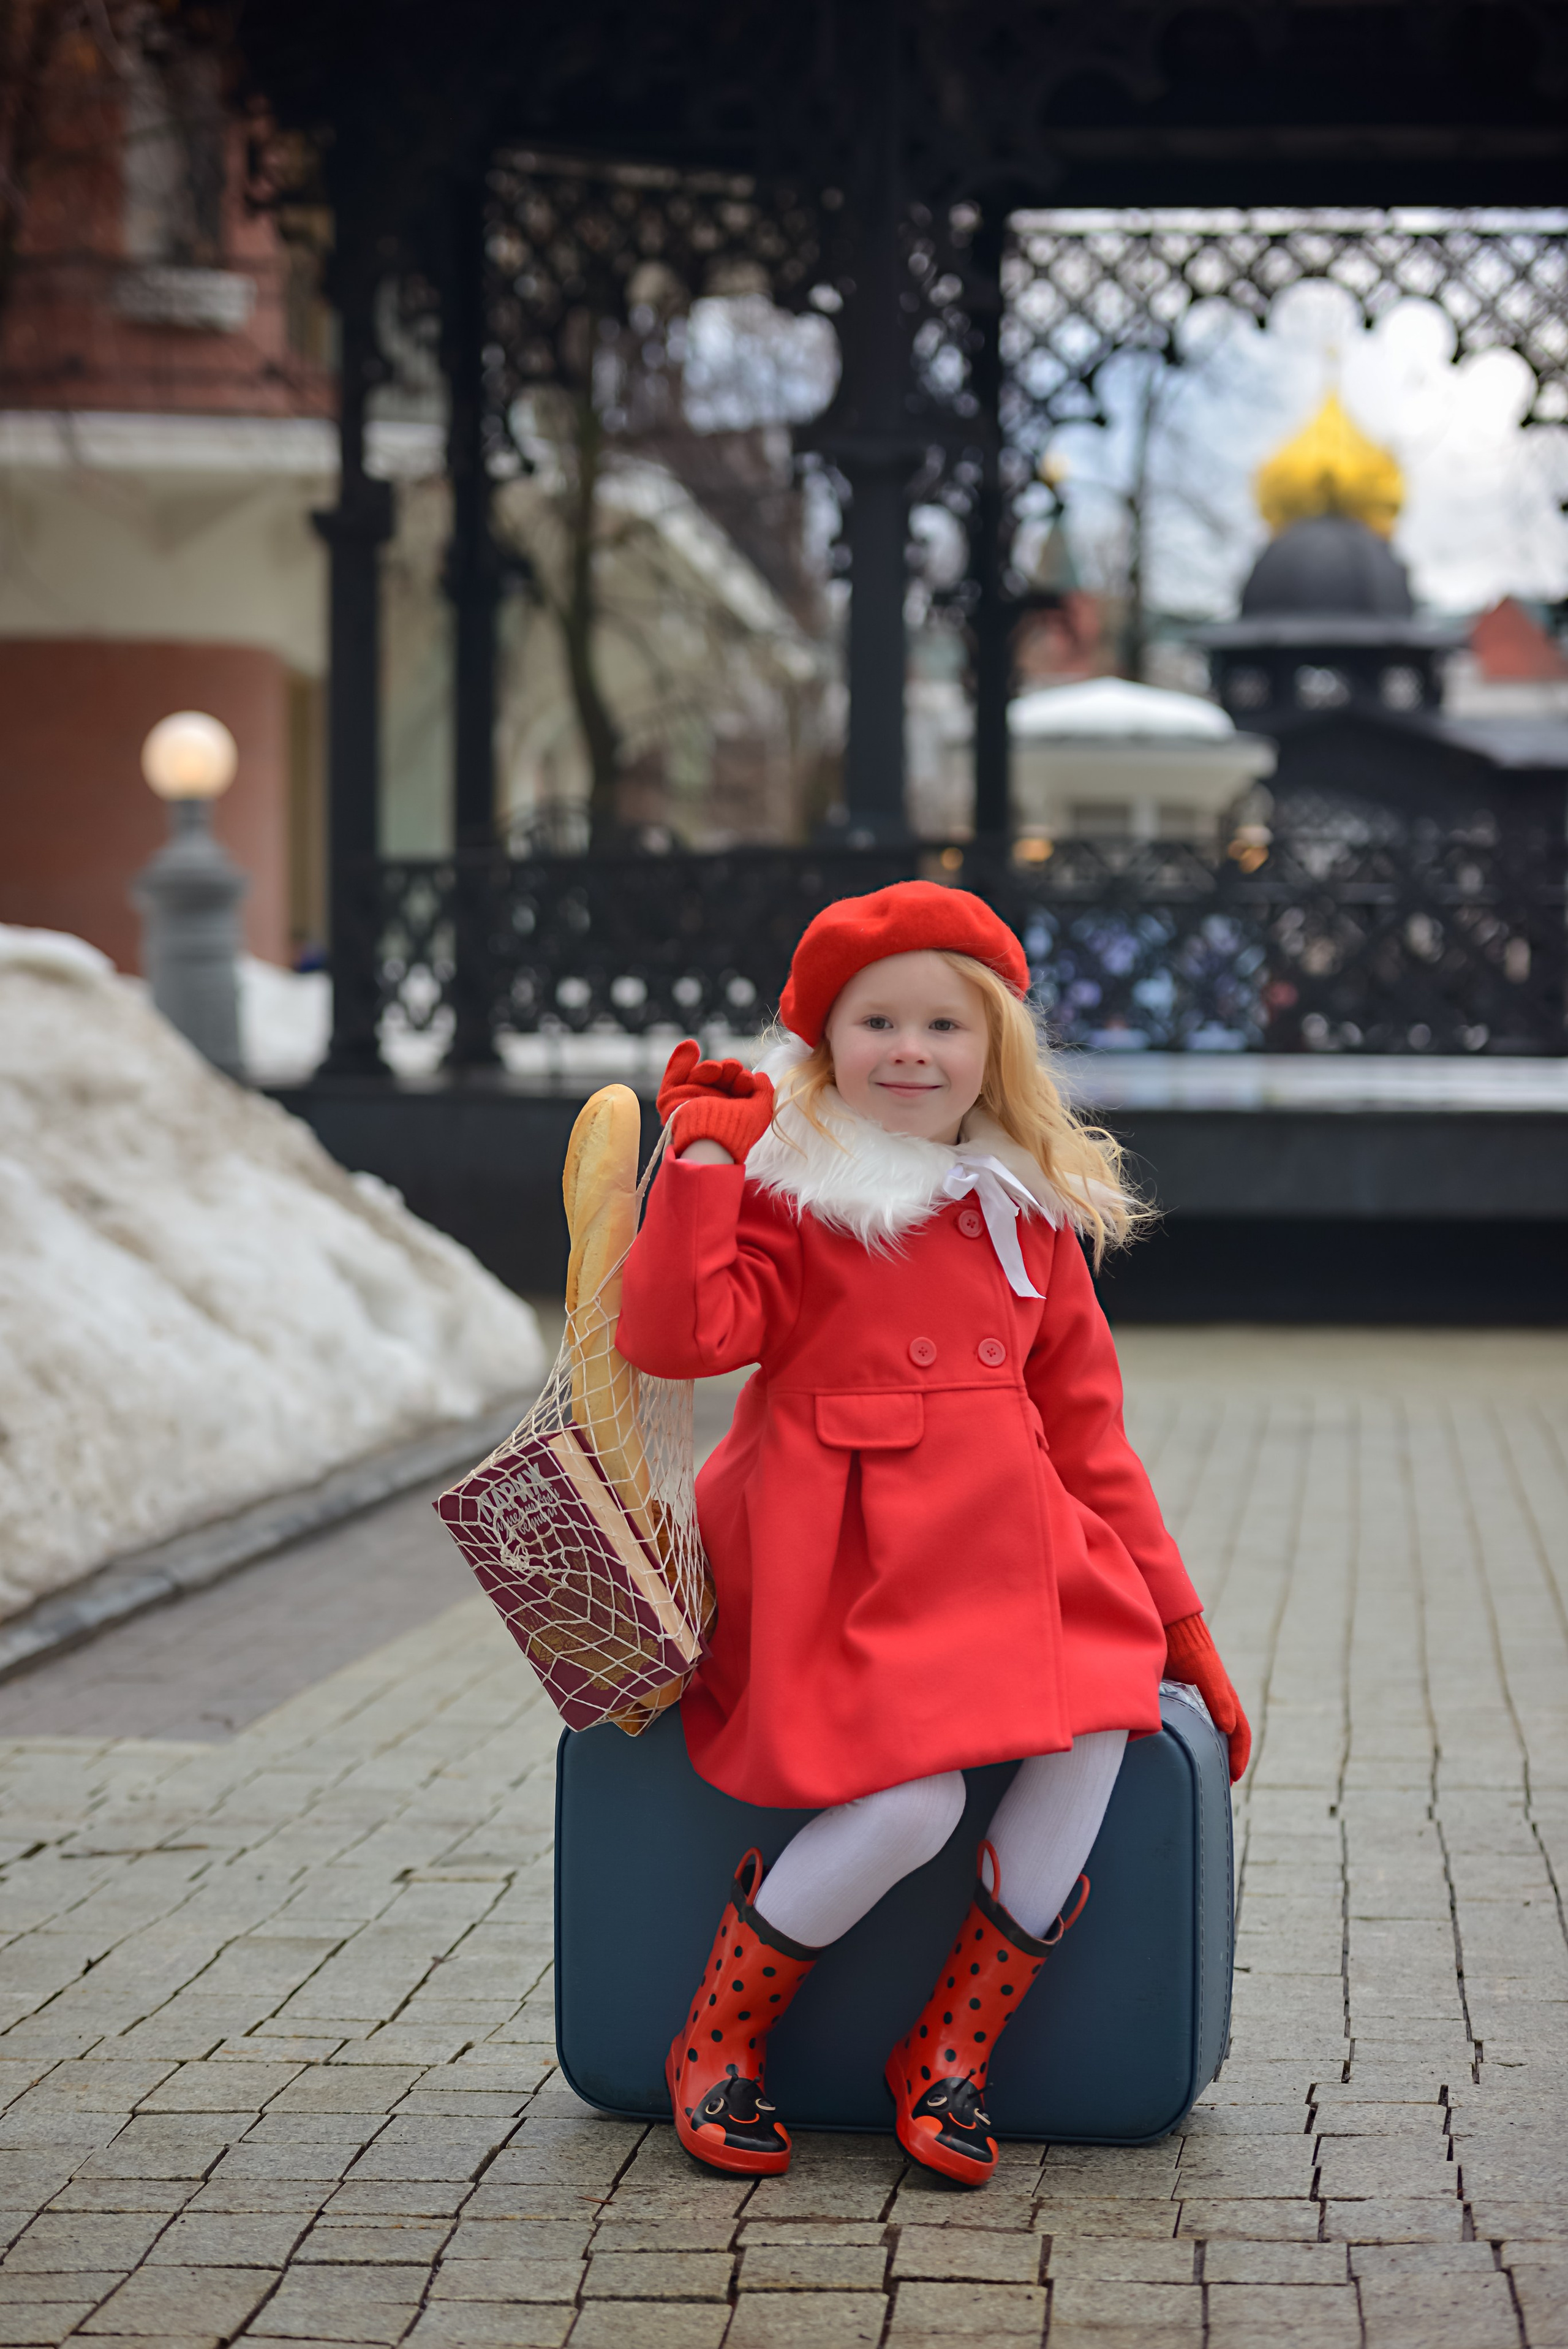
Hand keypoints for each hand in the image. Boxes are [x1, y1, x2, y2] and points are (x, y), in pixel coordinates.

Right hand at [657, 1040, 774, 1162]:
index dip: (743, 1079)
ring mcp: (689, 1101)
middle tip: (734, 1070)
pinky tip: (691, 1046)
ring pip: (700, 1074)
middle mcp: (709, 1105)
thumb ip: (763, 1091)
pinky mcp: (671, 1099)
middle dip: (728, 1070)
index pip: (735, 1087)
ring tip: (717, 1069)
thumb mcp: (760, 1111)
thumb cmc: (738, 1129)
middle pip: (718, 1078)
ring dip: (710, 1067)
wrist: (712, 1138)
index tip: (747, 1080)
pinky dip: (680, 1061)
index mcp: (730, 1110)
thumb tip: (760, 1075)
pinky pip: (674, 1076)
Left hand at [1163, 1613, 1250, 1782]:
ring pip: (1208, 1730)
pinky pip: (1190, 1721)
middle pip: (1226, 1736)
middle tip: (1218, 1781)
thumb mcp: (1207, 1674)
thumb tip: (1228, 1729)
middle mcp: (1215, 1701)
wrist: (1173, 1628)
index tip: (1233, 1777)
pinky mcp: (1181, 1695)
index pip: (1240, 1734)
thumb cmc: (1193, 1649)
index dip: (1239, 1757)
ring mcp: (1199, 1698)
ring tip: (1199, 1769)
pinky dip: (1189, 1737)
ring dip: (1208, 1750)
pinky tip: (1176, 1745)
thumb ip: (1218, 1698)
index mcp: (1226, 1699)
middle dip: (1225, 1759)